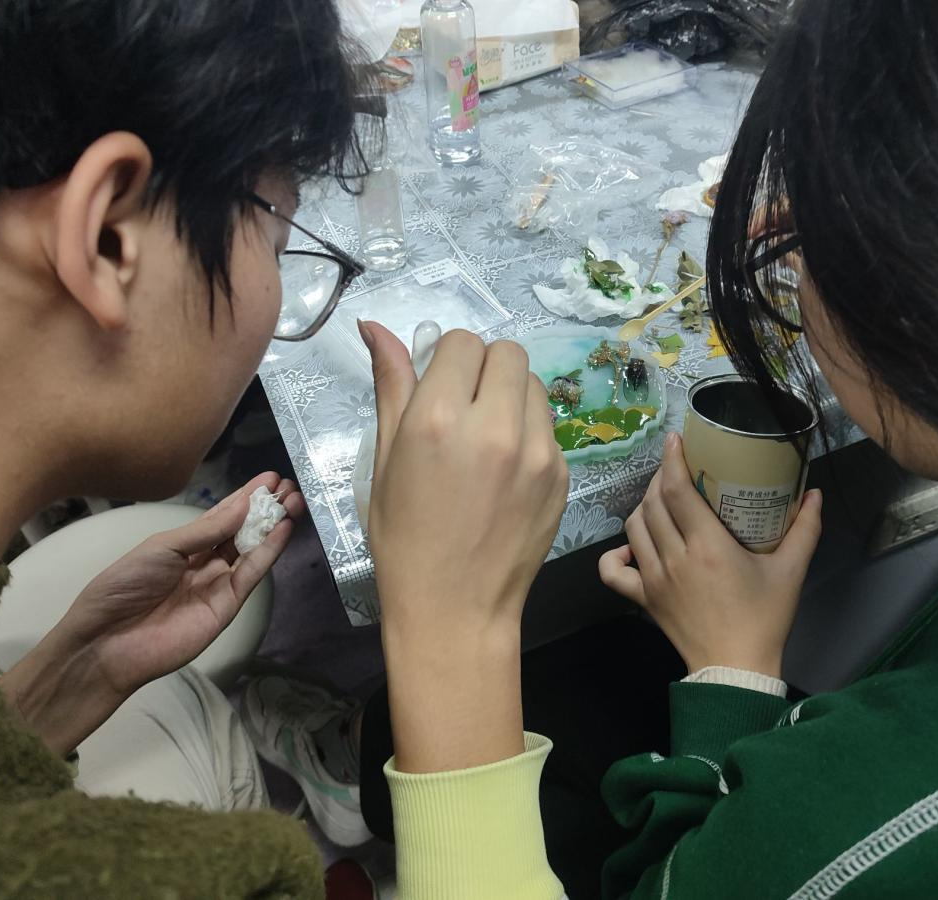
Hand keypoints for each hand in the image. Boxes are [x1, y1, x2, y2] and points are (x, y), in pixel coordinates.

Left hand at [68, 473, 304, 693]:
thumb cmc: (125, 585)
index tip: (270, 479)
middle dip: (266, 509)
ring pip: (253, 549)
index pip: (222, 516)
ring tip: (294, 501)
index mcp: (185, 545)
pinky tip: (283, 530)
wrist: (108, 641)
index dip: (246, 498)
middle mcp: (206, 561)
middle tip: (289, 487)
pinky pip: (252, 573)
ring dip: (274, 526)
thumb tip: (243, 505)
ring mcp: (219, 583)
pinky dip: (269, 551)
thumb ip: (206, 530)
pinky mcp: (229, 605)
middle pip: (243, 531)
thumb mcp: (162, 547)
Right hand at [362, 321, 567, 770]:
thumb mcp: (384, 461)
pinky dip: (530, 433)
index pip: (463, 342)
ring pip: (535, 385)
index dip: (448, 359)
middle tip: (466, 406)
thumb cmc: (404, 539)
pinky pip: (550, 427)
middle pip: (508, 353)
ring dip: (512, 396)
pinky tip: (506, 471)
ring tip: (488, 438)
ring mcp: (537, 452)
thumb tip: (376, 327)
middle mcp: (495, 426)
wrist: (455, 610)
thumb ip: (391, 387)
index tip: (439, 388)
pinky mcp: (562, 474)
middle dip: (485, 368)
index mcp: (440, 419)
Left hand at [599, 433, 821, 677]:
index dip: (672, 460)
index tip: (674, 440)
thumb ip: (804, 529)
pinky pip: (613, 572)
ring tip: (662, 499)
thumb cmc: (764, 619)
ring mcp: (654, 579)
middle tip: (678, 469)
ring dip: (644, 506)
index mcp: (709, 546)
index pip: (678, 491)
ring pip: (633, 528)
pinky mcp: (644, 599)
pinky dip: (615, 554)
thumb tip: (813, 494)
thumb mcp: (791, 571)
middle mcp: (675, 557)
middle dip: (661, 478)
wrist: (736, 669)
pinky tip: (632, 546)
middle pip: (653, 503)